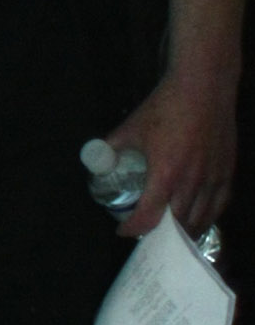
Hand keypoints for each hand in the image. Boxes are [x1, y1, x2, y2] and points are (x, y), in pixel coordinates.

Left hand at [105, 69, 237, 236]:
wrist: (202, 89)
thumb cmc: (164, 107)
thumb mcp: (131, 128)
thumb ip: (112, 147)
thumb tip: (97, 161)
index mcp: (165, 173)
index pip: (149, 216)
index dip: (134, 228)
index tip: (123, 231)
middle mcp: (192, 182)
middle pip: (177, 223)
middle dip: (160, 234)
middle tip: (147, 234)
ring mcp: (213, 178)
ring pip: (201, 218)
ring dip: (185, 230)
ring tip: (170, 235)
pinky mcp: (227, 172)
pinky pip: (219, 205)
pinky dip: (207, 217)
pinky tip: (198, 219)